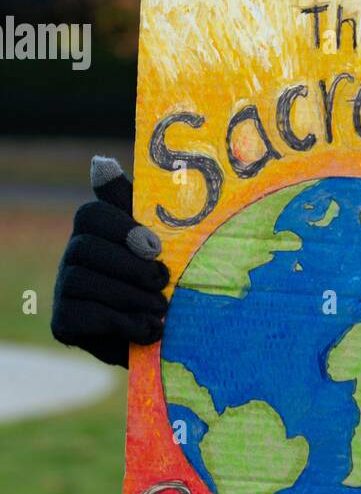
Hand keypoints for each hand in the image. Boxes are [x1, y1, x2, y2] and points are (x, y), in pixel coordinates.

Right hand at [51, 156, 169, 367]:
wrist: (161, 331)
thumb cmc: (164, 277)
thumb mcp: (162, 237)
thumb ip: (136, 201)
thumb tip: (100, 162)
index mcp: (96, 229)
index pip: (92, 214)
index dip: (121, 228)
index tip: (155, 246)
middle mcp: (73, 254)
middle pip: (85, 249)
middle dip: (130, 267)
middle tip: (162, 281)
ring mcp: (63, 288)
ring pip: (83, 282)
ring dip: (129, 297)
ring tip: (160, 309)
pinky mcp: (63, 322)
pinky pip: (82, 315)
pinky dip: (119, 322)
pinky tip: (146, 329)